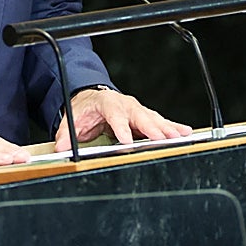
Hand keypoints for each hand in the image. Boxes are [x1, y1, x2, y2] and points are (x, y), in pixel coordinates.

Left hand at [53, 87, 191, 151]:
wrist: (92, 98)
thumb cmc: (85, 110)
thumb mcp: (72, 121)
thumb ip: (66, 135)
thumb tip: (59, 148)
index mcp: (106, 103)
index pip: (114, 115)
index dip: (121, 128)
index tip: (126, 141)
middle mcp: (125, 104)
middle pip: (140, 116)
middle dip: (152, 128)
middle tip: (163, 139)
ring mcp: (136, 109)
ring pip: (154, 119)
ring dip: (167, 129)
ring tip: (180, 138)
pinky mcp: (144, 116)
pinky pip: (160, 122)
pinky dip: (173, 127)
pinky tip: (186, 133)